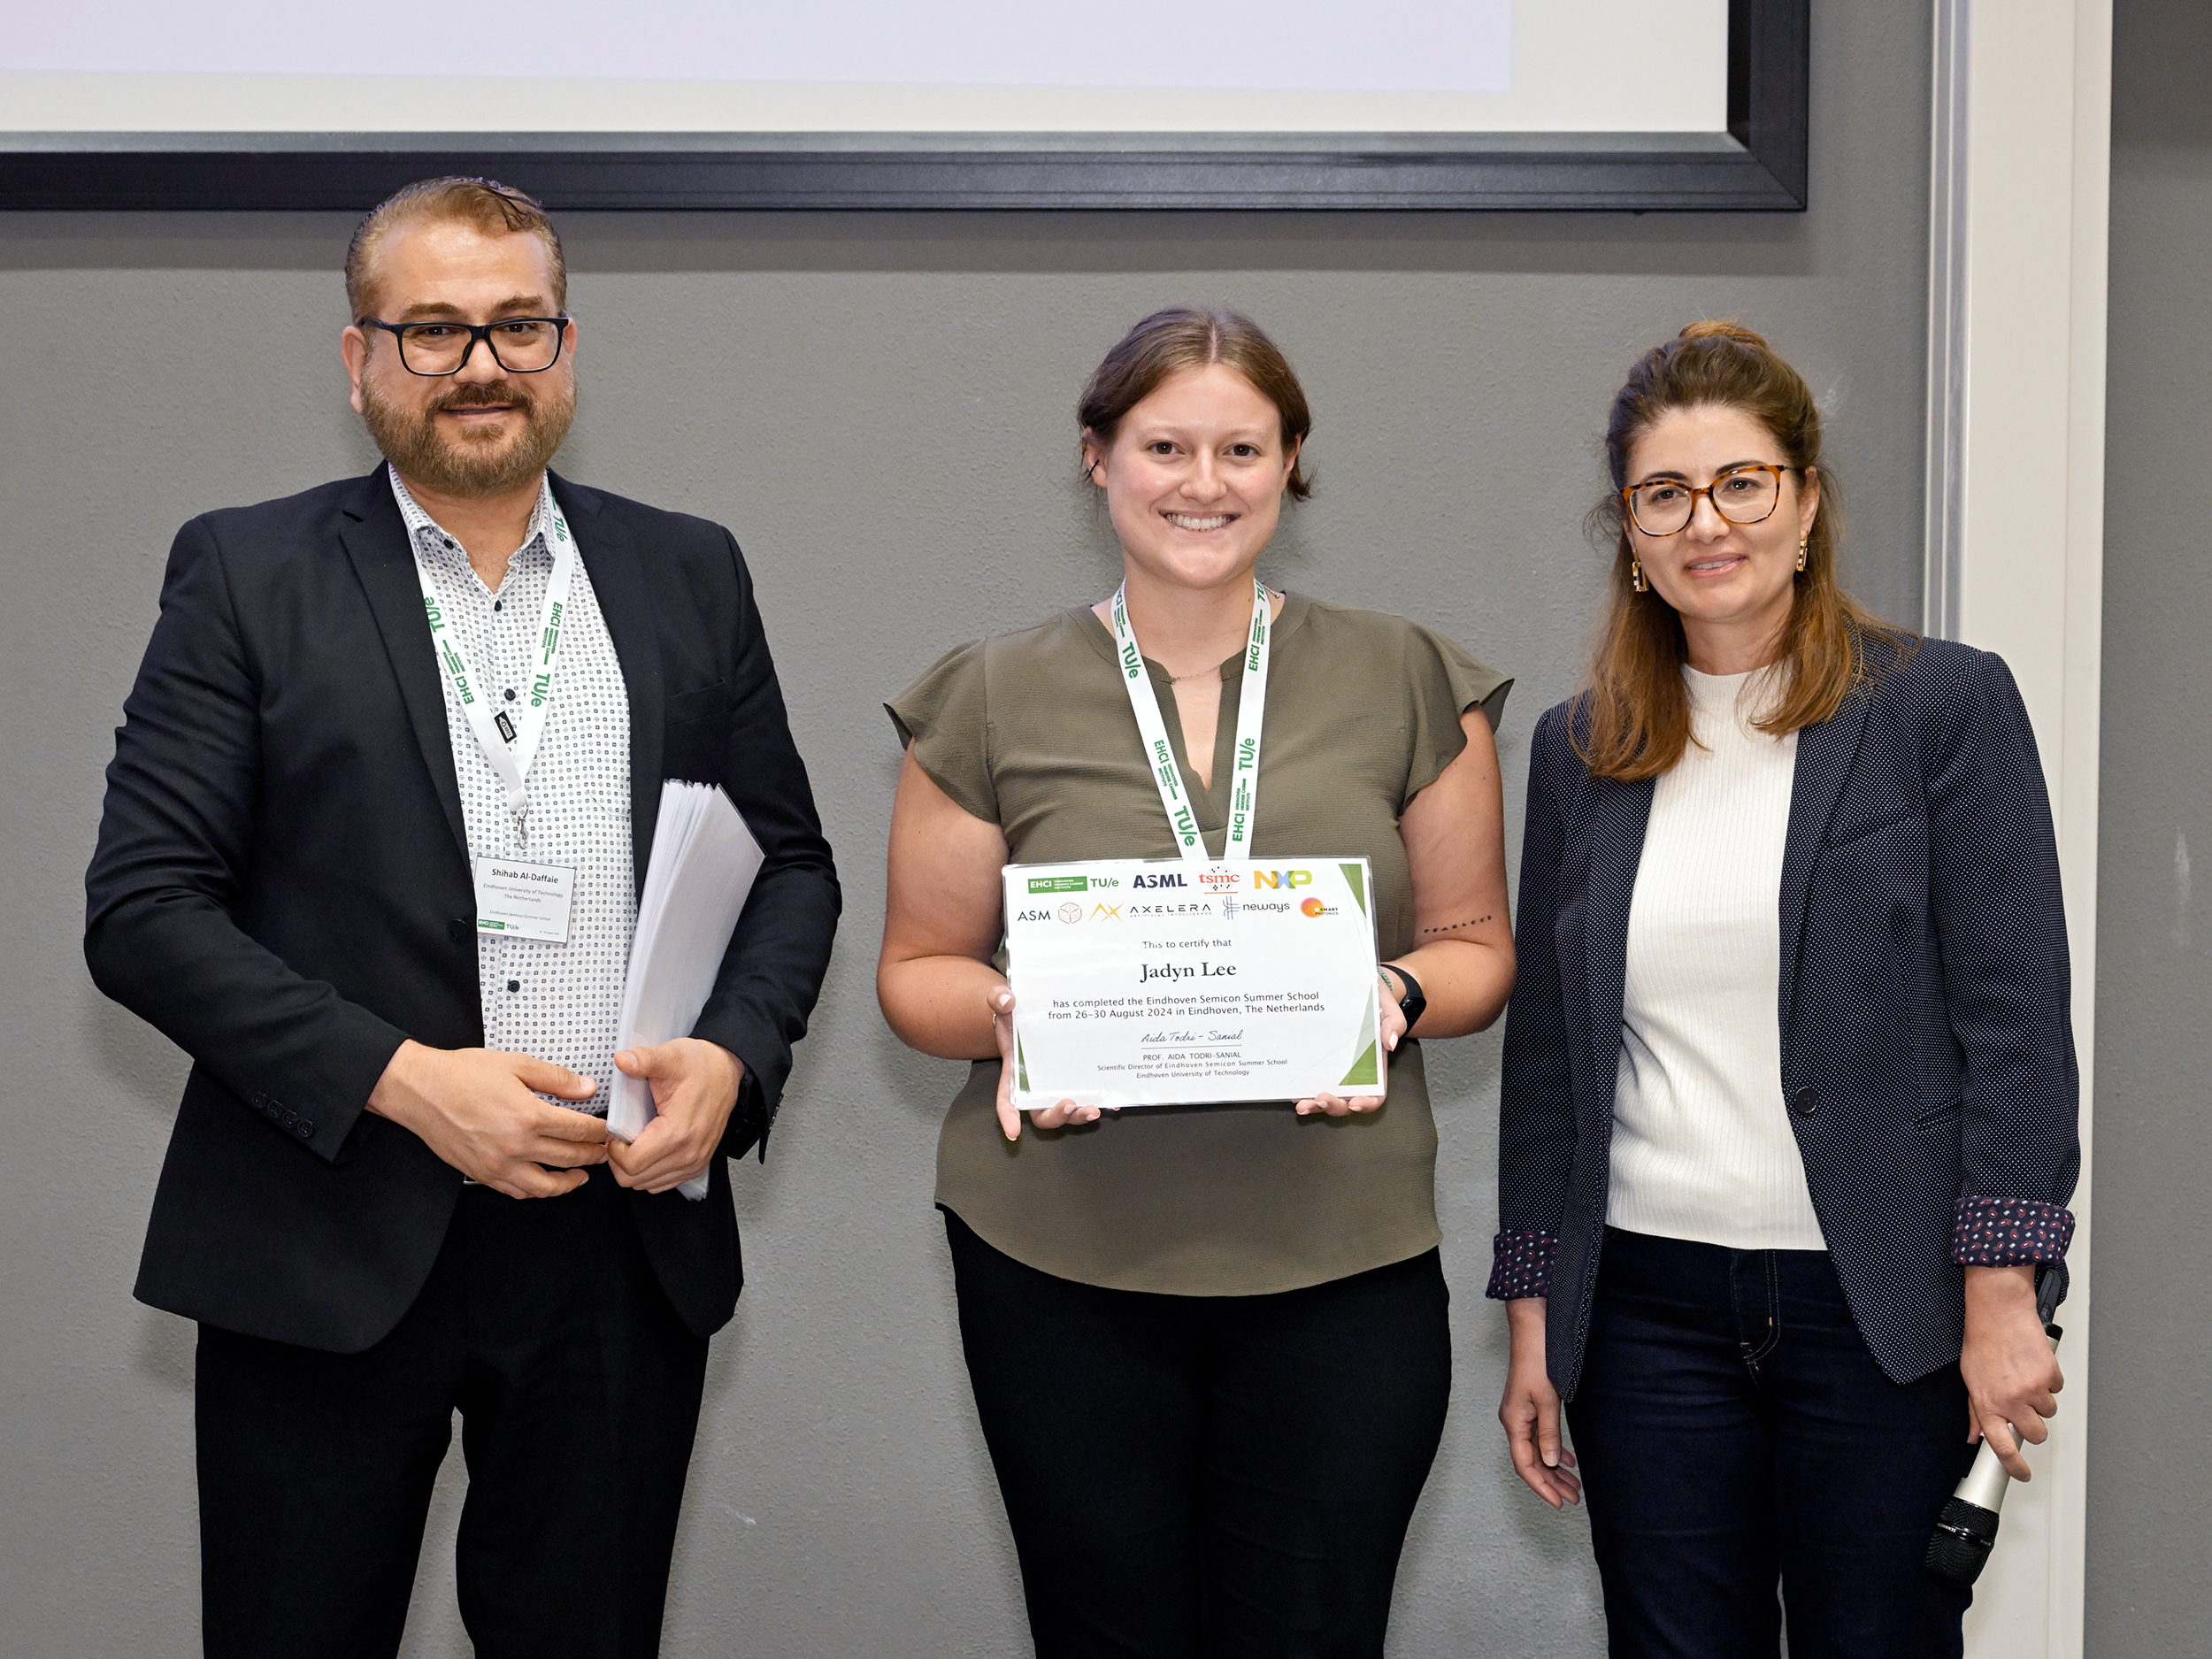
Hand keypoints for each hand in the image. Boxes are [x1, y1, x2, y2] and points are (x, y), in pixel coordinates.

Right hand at [367, 1039, 607, 1199]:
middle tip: (604, 1151)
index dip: (599, 1131)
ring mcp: (498, 1164)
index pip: (579, 1130)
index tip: (608, 1130)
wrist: (420, 1090)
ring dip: (570, 1182)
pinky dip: (537, 1191)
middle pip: (569, 1158)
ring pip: (546, 1186)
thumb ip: (556, 1079)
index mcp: (528, 1116)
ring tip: (582, 1175)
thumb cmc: (461, 1074)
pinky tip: (545, 1182)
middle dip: (593, 1155)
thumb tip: (587, 1089)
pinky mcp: (482, 1174)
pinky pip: (517, 1191)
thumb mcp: (516, 1064)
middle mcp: (516, 1145)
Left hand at [607, 1038, 743, 1193]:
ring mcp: (694, 1163)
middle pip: (635, 1179)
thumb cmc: (701, 1067)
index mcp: (678, 1132)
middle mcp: (688, 1154)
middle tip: (620, 1137)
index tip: (615, 1132)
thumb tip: (622, 1060)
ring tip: (632, 1142)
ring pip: (646, 1185)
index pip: (631, 1163)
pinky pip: (662, 1184)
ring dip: (632, 1168)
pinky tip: (647, 1150)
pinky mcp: (696, 1166)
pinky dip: (648, 1173)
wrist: (727, 1071)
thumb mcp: (670, 1057)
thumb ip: (644, 1059)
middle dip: (618, 1160)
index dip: (614, 1150)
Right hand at [990, 985, 1098, 1140]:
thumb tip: (1006, 998)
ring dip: (1079, 1115)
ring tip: (1094, 1109)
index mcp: (1015, 1073)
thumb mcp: (1004, 1004)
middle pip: (1041, 1113)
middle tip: (1068, 1105)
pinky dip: (1100, 1101)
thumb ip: (999, 1000)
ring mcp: (1057, 1084)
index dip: (1009, 1117)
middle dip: (1056, 1116)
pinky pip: (1087, 1095)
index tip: (1014, 1132)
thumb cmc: (1015, 1014)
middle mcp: (1036, 1085)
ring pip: (1066, 1110)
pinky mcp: (1076, 1078)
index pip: (1007, 1100)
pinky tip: (1113, 1102)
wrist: (1033, 1013)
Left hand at [1293, 980, 1404, 1117]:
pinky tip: (1292, 1088)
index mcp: (1374, 1067)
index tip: (1355, 1102)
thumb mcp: (1389, 1009)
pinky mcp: (1318, 1060)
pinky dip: (1301, 1087)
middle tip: (1320, 1099)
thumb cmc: (1377, 1002)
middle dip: (1333, 1106)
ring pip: (1325, 1095)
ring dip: (1313, 1104)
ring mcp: (1334, 1069)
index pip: (1375, 1094)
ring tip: (1301, 1103)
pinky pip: (1310, 1079)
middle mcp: (1354, 1073)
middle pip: (1346, 1101)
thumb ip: (1393, 1024)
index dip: (1366, 1103)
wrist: (1360, 987)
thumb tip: (1390, 1042)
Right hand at [1500, 1298, 1580, 1506]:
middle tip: (1574, 1498)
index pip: (1525, 1465)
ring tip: (1575, 1485)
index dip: (1542, 1487)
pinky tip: (1568, 1460)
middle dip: (1552, 1482)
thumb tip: (1551, 1463)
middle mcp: (1514, 1421)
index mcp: (1514, 1422)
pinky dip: (1554, 1450)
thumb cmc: (1538, 1361)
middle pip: (1532, 1461)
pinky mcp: (1529, 1406)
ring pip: (1537, 1450)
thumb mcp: (1548, 1400)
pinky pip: (1540, 1436)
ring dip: (1555, 1469)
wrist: (1533, 1331)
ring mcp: (1521, 1414)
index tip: (1559, 1503)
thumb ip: (1549, 1433)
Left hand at [1961, 1264, 2062, 1480]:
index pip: (2002, 1448)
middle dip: (2032, 1426)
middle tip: (2023, 1407)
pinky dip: (2048, 1381)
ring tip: (2024, 1377)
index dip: (2014, 1467)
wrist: (1998, 1312)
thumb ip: (1974, 1412)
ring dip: (2040, 1400)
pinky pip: (2056, 1389)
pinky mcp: (2050, 1376)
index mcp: (1987, 1404)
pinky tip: (2033, 1365)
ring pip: (2048, 1412)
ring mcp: (2032, 1389)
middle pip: (2035, 1435)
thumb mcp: (1969, 1379)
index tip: (2022, 1474)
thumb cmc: (1982, 1341)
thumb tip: (1973, 1437)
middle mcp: (2010, 1400)